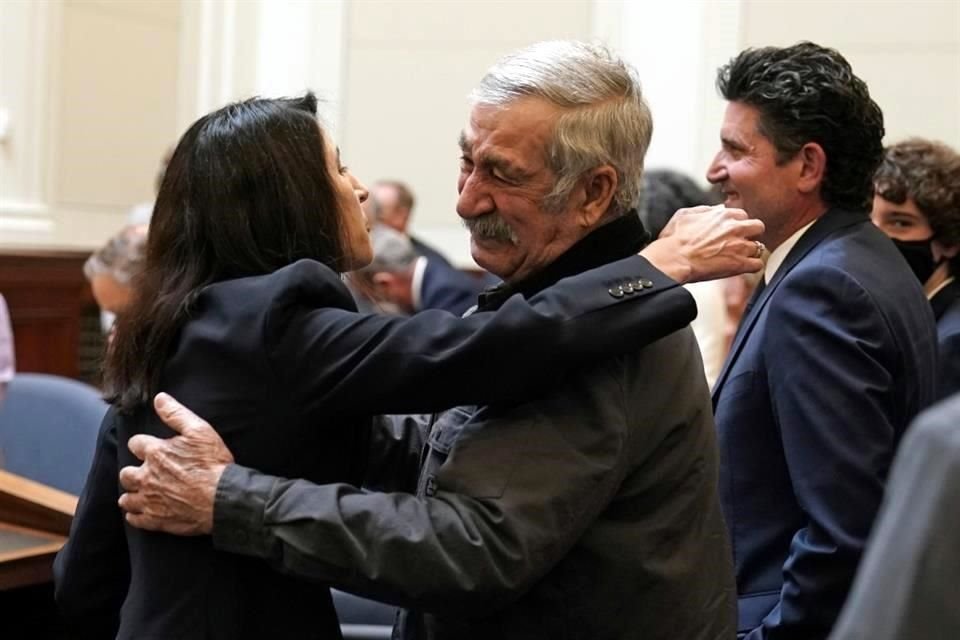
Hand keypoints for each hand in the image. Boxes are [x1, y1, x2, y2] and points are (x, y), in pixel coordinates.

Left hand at [118, 393, 233, 534]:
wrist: (222, 499)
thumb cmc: (213, 464)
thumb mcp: (199, 431)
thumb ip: (176, 413)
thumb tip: (160, 398)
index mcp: (155, 453)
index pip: (135, 443)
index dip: (144, 445)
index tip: (152, 448)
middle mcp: (146, 476)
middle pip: (125, 473)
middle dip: (134, 471)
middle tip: (147, 472)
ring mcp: (149, 500)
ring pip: (126, 498)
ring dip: (132, 494)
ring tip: (143, 492)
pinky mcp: (155, 519)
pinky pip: (135, 519)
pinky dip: (136, 515)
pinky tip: (144, 512)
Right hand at [640, 205, 764, 282]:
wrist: (674, 259)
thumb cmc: (675, 238)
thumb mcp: (685, 214)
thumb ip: (704, 210)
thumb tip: (713, 210)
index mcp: (724, 215)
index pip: (742, 215)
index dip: (737, 224)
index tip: (730, 232)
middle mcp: (735, 228)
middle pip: (758, 227)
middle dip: (751, 234)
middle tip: (740, 242)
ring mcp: (740, 246)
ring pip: (759, 247)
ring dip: (749, 252)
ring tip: (737, 258)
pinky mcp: (740, 264)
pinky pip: (757, 265)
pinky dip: (751, 267)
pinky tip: (741, 268)